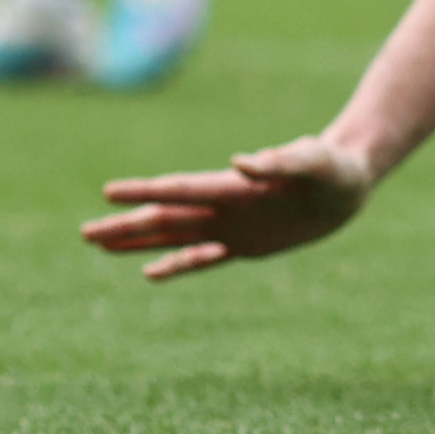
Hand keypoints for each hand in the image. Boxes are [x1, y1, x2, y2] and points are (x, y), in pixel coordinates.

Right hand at [82, 137, 373, 279]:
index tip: (109, 192)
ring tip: (99, 244)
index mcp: (234, 186)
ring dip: (138, 241)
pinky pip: (203, 258)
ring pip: (174, 236)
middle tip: (84, 232)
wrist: (350, 181)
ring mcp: (231, 226)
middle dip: (126, 224)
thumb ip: (281, 161)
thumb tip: (242, 162)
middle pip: (165, 217)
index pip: (181, 189)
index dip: (145, 191)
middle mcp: (224, 206)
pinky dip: (177, 265)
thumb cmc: (333, 165)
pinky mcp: (245, 245)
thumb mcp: (314, 162)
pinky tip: (150, 272)